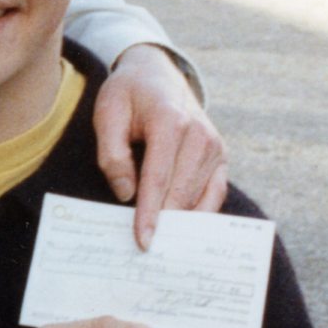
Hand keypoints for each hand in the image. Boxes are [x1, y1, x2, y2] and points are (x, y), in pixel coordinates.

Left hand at [93, 45, 227, 247]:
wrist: (157, 73)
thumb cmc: (128, 95)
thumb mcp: (107, 114)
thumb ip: (112, 153)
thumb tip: (126, 194)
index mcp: (170, 122)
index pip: (158, 178)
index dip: (150, 213)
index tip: (143, 240)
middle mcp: (200, 135)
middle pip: (181, 192)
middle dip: (166, 224)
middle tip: (150, 255)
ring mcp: (215, 146)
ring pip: (200, 196)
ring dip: (184, 223)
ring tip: (167, 250)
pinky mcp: (220, 156)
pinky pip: (215, 193)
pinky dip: (202, 214)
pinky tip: (186, 233)